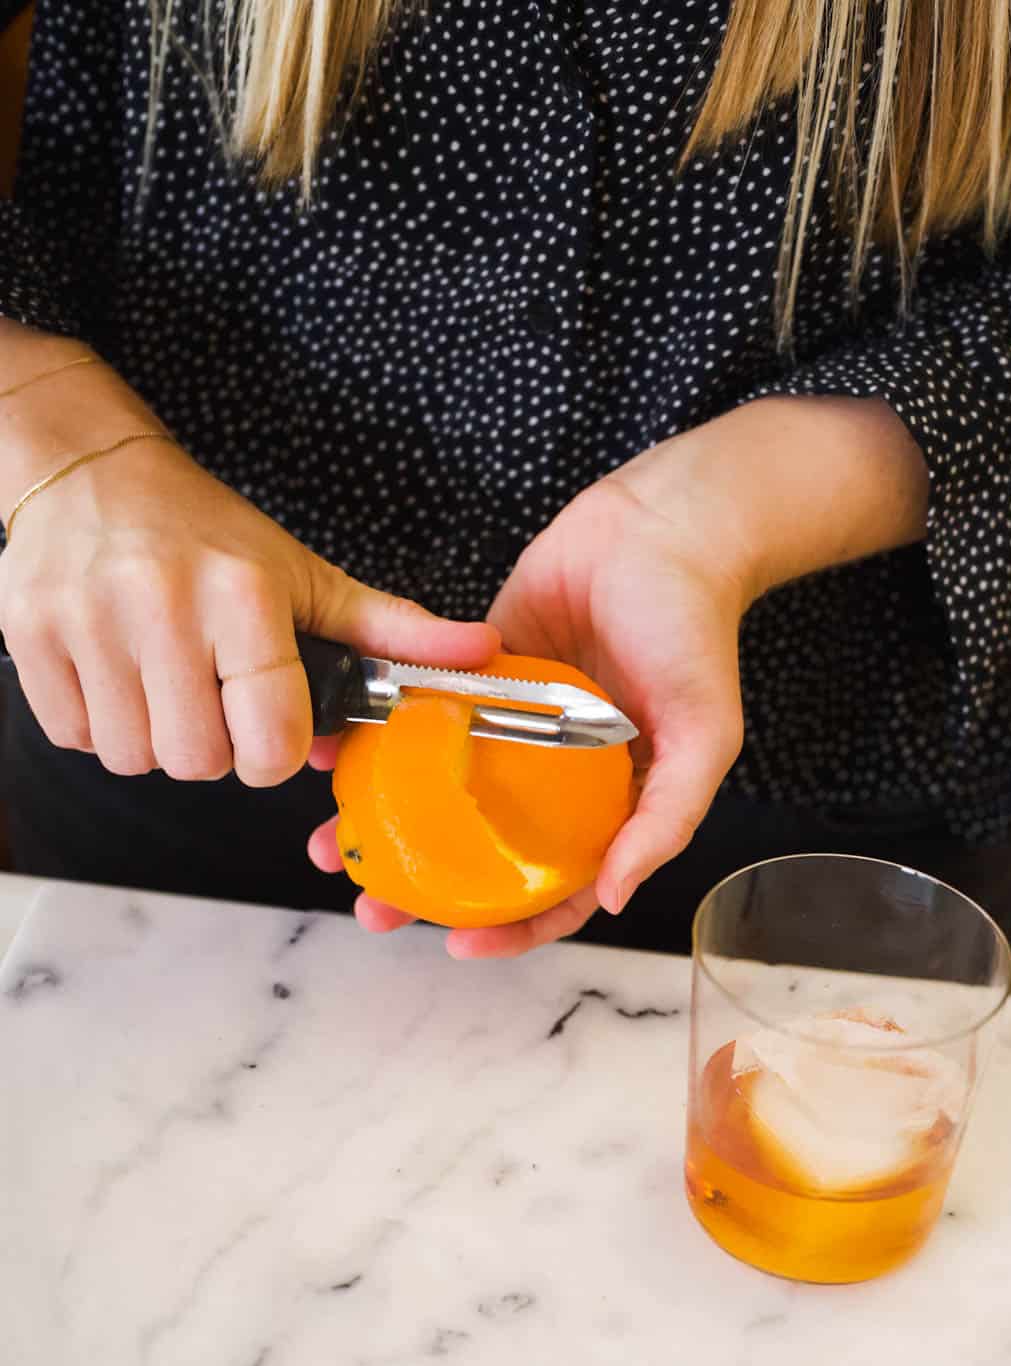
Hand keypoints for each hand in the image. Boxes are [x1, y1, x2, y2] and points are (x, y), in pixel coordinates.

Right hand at [0, 434, 496, 784]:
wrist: (88, 470)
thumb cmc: (205, 534)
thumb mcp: (304, 573)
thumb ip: (390, 629)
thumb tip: (477, 652)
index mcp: (241, 594)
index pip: (269, 735)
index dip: (273, 754)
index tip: (268, 734)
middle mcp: (161, 605)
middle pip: (197, 760)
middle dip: (212, 750)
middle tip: (212, 704)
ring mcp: (86, 622)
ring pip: (133, 757)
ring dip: (154, 742)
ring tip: (164, 686)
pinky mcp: (27, 635)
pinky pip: (72, 738)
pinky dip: (98, 727)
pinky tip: (118, 679)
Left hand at [307, 395, 926, 952]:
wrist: (661, 526)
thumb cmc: (694, 633)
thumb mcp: (704, 736)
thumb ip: (666, 820)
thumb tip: (616, 899)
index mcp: (610, 806)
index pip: (559, 891)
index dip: (513, 930)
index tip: (457, 945)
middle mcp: (555, 779)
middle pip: (484, 854)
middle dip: (426, 890)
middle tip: (374, 905)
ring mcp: (512, 730)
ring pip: (443, 795)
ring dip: (389, 822)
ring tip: (336, 843)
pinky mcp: (477, 677)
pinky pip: (425, 720)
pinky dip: (384, 743)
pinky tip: (340, 759)